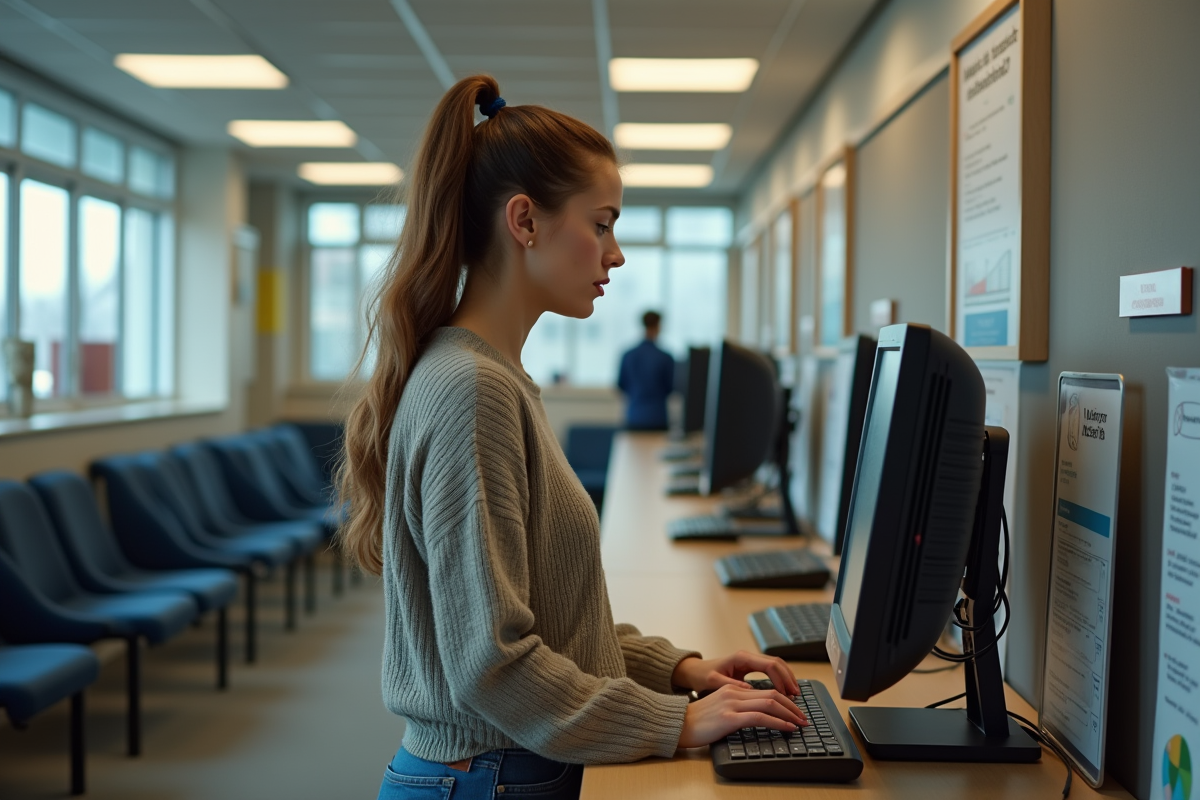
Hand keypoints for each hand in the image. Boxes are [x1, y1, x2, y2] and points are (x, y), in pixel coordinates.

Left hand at [671, 651, 801, 696]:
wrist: (695, 671)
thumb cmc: (702, 676)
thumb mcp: (713, 682)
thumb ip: (730, 685)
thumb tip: (750, 691)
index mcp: (741, 658)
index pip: (769, 665)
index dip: (781, 680)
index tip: (788, 694)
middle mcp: (748, 657)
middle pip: (777, 663)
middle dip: (789, 679)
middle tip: (796, 696)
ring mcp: (750, 661)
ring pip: (776, 665)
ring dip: (787, 678)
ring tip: (794, 695)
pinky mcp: (750, 667)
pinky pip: (770, 670)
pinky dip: (780, 679)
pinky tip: (784, 691)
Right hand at [678, 684, 808, 747]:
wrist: (677, 724)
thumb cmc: (697, 720)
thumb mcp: (719, 706)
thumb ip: (736, 705)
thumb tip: (755, 713)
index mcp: (732, 688)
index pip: (765, 689)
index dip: (784, 699)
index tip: (795, 710)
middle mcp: (734, 692)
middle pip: (772, 693)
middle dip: (792, 706)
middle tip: (804, 717)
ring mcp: (732, 703)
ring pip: (769, 703)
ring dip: (790, 714)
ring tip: (800, 723)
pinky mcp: (729, 717)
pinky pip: (760, 717)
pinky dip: (778, 722)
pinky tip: (787, 728)